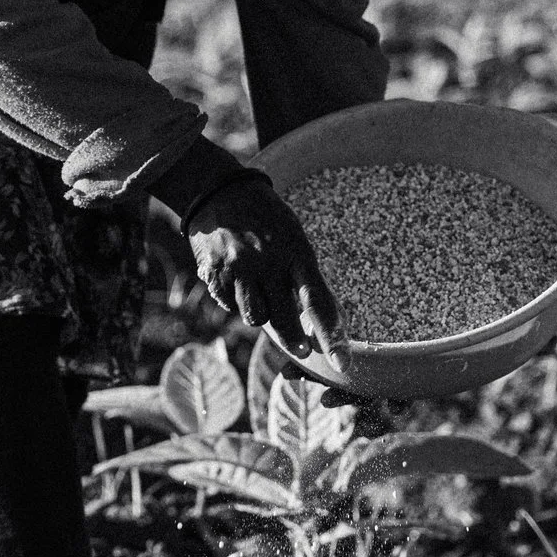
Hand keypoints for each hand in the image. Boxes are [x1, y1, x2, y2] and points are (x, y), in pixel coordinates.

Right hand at [182, 175, 340, 364]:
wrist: (219, 191)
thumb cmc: (268, 219)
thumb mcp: (295, 239)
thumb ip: (305, 276)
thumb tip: (325, 318)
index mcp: (295, 252)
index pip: (318, 303)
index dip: (332, 338)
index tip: (342, 365)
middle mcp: (267, 264)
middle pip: (285, 320)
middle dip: (295, 341)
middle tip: (302, 349)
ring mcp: (237, 270)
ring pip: (255, 318)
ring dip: (263, 316)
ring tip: (262, 295)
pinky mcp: (214, 275)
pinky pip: (229, 305)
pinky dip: (236, 301)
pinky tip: (237, 280)